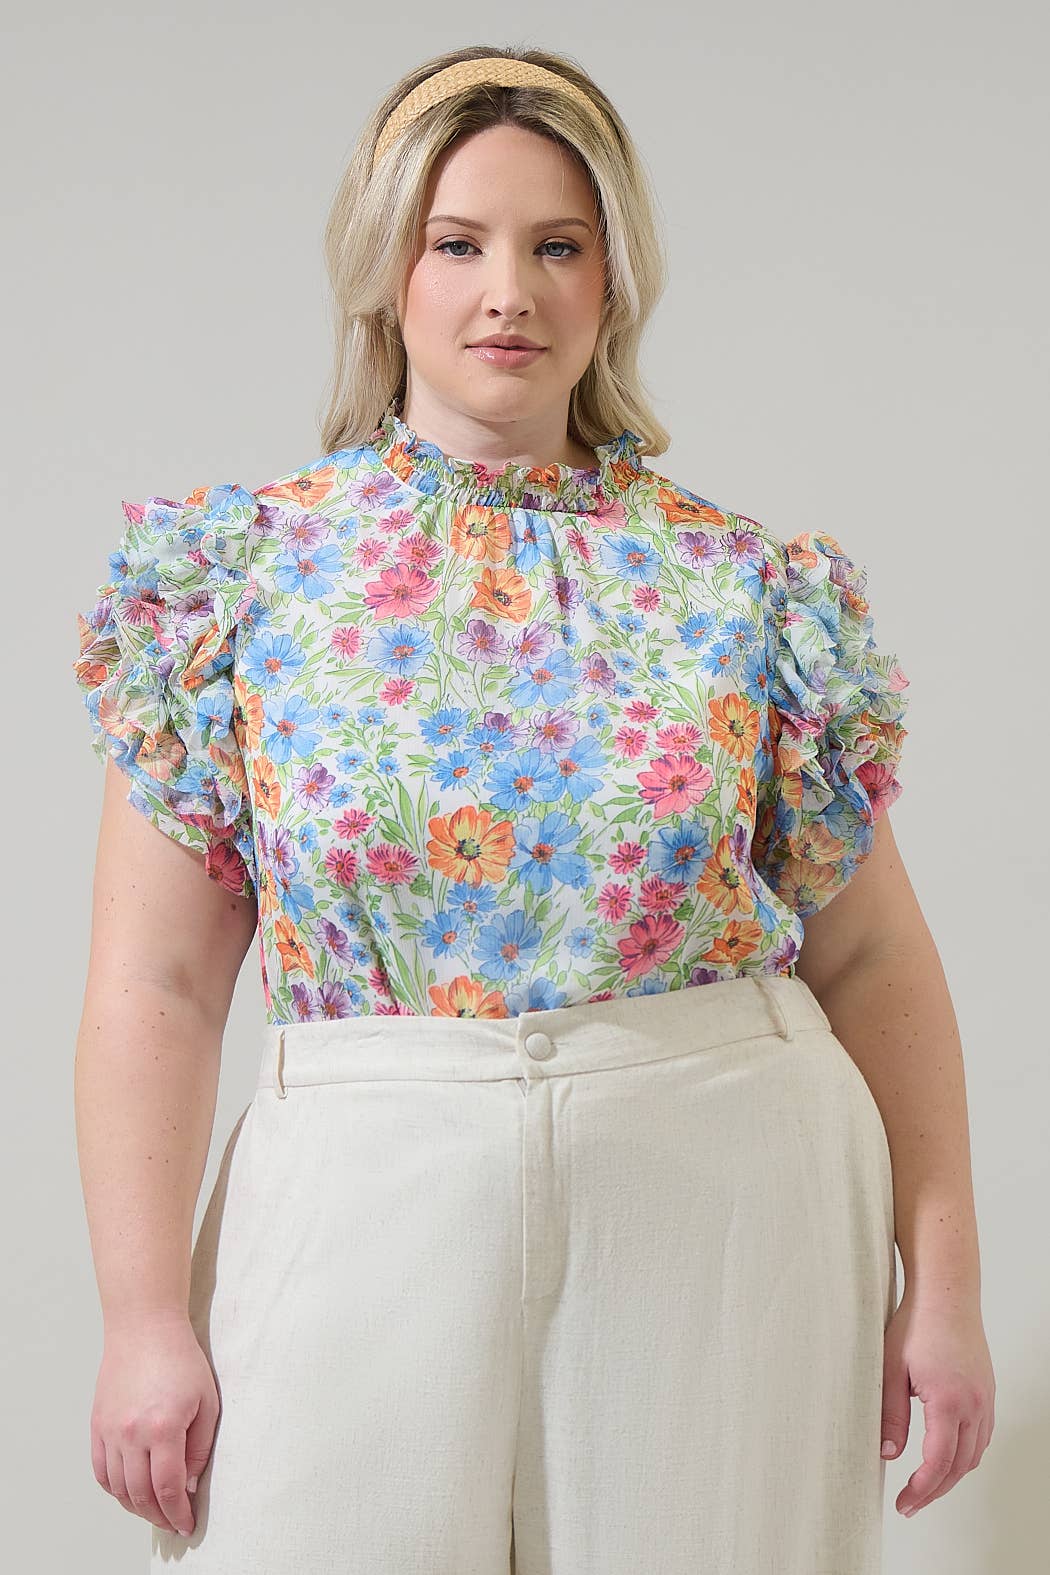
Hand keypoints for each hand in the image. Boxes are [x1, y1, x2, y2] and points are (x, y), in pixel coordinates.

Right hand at [90, 1309, 219, 1536]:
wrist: (144, 1327)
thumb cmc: (180, 1358)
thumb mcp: (207, 1402)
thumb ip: (199, 1448)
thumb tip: (188, 1485)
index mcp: (163, 1428)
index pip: (167, 1489)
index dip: (177, 1513)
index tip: (186, 1524)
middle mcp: (131, 1434)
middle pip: (140, 1495)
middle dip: (158, 1516)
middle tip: (172, 1523)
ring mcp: (110, 1431)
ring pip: (118, 1488)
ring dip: (136, 1507)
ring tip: (154, 1511)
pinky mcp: (97, 1426)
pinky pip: (101, 1471)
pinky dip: (114, 1489)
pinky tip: (129, 1492)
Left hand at [880, 1285, 995, 1517]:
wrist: (946, 1292)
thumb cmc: (916, 1323)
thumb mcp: (890, 1368)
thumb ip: (889, 1414)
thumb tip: (886, 1454)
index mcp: (949, 1402)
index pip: (938, 1463)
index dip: (921, 1489)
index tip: (904, 1504)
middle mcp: (975, 1405)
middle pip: (959, 1466)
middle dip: (934, 1490)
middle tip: (909, 1505)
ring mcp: (986, 1399)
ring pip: (974, 1455)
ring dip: (951, 1476)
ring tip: (925, 1487)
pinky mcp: (987, 1392)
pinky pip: (982, 1436)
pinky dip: (965, 1455)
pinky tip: (947, 1457)